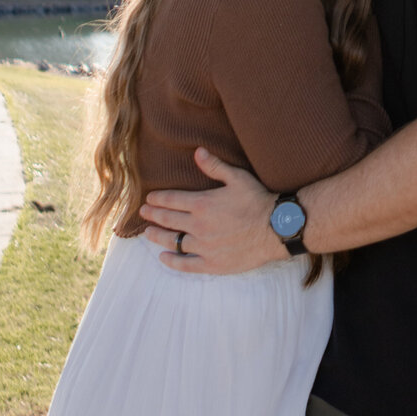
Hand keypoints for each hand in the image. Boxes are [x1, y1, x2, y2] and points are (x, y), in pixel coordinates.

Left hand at [139, 148, 285, 274]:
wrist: (274, 229)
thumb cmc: (256, 200)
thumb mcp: (237, 177)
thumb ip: (214, 166)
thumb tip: (197, 151)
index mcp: (203, 204)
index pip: (172, 201)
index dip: (158, 199)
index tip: (149, 199)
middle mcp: (198, 226)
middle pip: (168, 220)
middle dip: (153, 215)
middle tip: (142, 213)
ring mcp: (203, 247)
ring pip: (173, 242)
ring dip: (158, 237)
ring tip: (148, 233)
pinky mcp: (211, 263)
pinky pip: (185, 264)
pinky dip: (172, 261)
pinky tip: (164, 258)